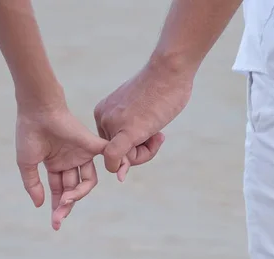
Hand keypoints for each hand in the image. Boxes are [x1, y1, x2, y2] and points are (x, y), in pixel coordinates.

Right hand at [16, 104, 106, 230]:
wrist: (38, 110)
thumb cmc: (29, 134)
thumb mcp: (27, 164)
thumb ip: (33, 185)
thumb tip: (40, 205)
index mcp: (55, 165)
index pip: (59, 190)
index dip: (57, 207)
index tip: (55, 224)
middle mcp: (70, 161)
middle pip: (73, 189)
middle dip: (66, 205)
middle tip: (59, 217)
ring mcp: (81, 153)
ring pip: (88, 181)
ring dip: (78, 194)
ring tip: (67, 200)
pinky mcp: (91, 145)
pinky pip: (107, 157)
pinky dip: (112, 166)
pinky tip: (104, 181)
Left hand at [94, 59, 194, 180]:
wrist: (169, 70)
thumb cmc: (162, 88)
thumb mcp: (142, 111)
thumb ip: (135, 132)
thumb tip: (126, 164)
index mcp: (105, 112)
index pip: (112, 144)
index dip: (132, 147)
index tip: (150, 135)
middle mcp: (103, 118)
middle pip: (117, 153)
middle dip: (140, 151)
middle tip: (158, 137)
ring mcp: (113, 124)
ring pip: (123, 159)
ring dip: (145, 154)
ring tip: (159, 134)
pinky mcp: (126, 131)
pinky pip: (115, 159)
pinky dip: (121, 167)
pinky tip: (123, 173)